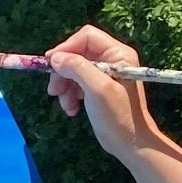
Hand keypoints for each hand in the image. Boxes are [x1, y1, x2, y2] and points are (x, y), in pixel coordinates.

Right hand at [45, 24, 155, 162]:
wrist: (130, 145)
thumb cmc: (119, 116)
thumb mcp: (97, 89)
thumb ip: (77, 68)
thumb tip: (55, 58)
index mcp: (117, 54)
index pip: (86, 37)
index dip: (67, 47)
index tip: (51, 63)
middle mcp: (112, 60)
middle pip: (77, 54)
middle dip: (63, 71)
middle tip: (53, 89)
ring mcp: (105, 74)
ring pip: (74, 70)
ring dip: (64, 86)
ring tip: (65, 104)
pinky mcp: (98, 89)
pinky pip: (77, 84)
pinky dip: (70, 95)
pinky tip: (71, 110)